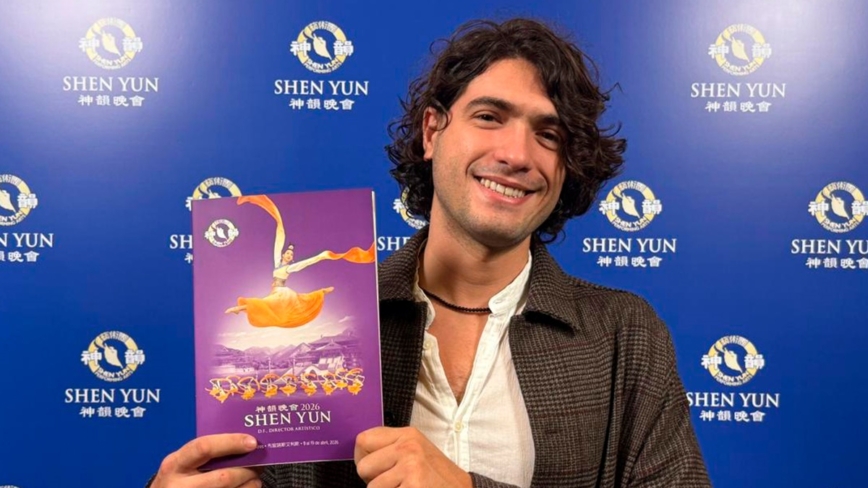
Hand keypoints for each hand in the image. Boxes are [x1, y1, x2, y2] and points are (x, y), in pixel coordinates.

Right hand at [151, 434, 262, 487]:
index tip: (252, 442)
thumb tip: (243, 443)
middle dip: (246, 470)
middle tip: (259, 465)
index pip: (204, 447)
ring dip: (249, 485)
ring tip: (255, 478)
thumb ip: (205, 454)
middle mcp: (179, 485)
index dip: (231, 443)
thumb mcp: (182, 464)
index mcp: (175, 464)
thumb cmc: (177, 479)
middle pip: (223, 477)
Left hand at [354, 426, 471, 487]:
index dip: (363, 458)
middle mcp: (408, 448)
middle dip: (373, 481)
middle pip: (364, 466)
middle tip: (394, 483)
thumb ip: (391, 448)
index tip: (374, 469)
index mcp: (408, 435)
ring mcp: (411, 468)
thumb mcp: (417, 452)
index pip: (363, 440)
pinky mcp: (413, 486)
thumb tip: (360, 455)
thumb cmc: (437, 476)